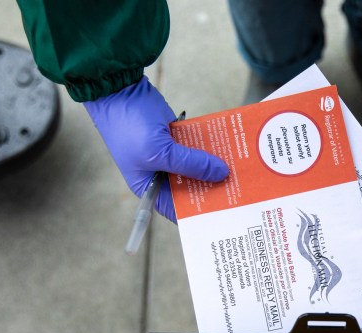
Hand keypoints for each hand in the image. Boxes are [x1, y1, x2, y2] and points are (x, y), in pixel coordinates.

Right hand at [83, 76, 228, 221]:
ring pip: (198, 167)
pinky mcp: (178, 138)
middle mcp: (161, 175)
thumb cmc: (129, 125)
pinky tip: (232, 150)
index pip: (178, 210)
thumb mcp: (160, 152)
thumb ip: (191, 165)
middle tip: (241, 191)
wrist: (118, 88)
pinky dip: (212, 148)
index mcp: (150, 188)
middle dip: (213, 188)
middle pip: (193, 188)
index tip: (225, 214)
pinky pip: (199, 148)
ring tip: (243, 172)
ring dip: (216, 167)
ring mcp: (170, 155)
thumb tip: (221, 173)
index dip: (200, 214)